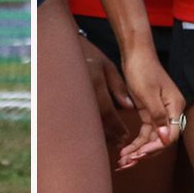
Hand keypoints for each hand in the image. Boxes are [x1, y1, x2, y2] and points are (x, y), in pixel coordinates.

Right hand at [77, 35, 132, 152]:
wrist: (64, 48)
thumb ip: (119, 86)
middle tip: (120, 144)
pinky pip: (80, 117)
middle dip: (109, 135)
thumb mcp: (107, 66)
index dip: (117, 126)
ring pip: (88, 122)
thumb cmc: (90, 56)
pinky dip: (90, 127)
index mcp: (94, 82)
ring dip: (100, 134)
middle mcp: (83, 92)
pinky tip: (98, 133)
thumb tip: (129, 107)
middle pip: (97, 121)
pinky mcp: (68, 100)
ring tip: (111, 142)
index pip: (107, 111)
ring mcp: (74, 97)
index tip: (126, 136)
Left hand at [116, 45, 186, 168]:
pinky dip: (136, 142)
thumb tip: (167, 139)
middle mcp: (170, 112)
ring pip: (151, 139)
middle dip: (145, 153)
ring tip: (123, 162)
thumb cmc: (142, 69)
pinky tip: (126, 151)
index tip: (140, 154)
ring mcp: (160, 113)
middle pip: (161, 140)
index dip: (156, 147)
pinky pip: (145, 133)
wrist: (135, 54)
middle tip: (127, 163)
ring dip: (138, 151)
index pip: (170, 135)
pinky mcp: (149, 112)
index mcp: (175, 106)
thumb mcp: (148, 94)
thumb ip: (158, 117)